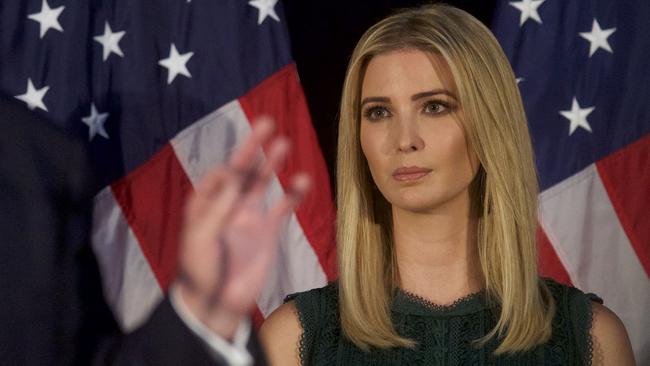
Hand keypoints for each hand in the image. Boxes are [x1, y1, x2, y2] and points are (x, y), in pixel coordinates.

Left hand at [175, 117, 309, 338]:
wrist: (217, 304)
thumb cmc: (200, 270)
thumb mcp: (200, 237)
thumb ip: (217, 206)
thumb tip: (233, 173)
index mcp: (206, 204)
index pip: (219, 175)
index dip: (229, 168)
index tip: (236, 173)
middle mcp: (228, 205)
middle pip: (243, 169)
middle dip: (253, 146)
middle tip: (266, 121)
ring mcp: (250, 217)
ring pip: (263, 183)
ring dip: (273, 163)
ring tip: (285, 143)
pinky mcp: (267, 232)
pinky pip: (282, 209)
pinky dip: (292, 195)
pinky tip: (303, 180)